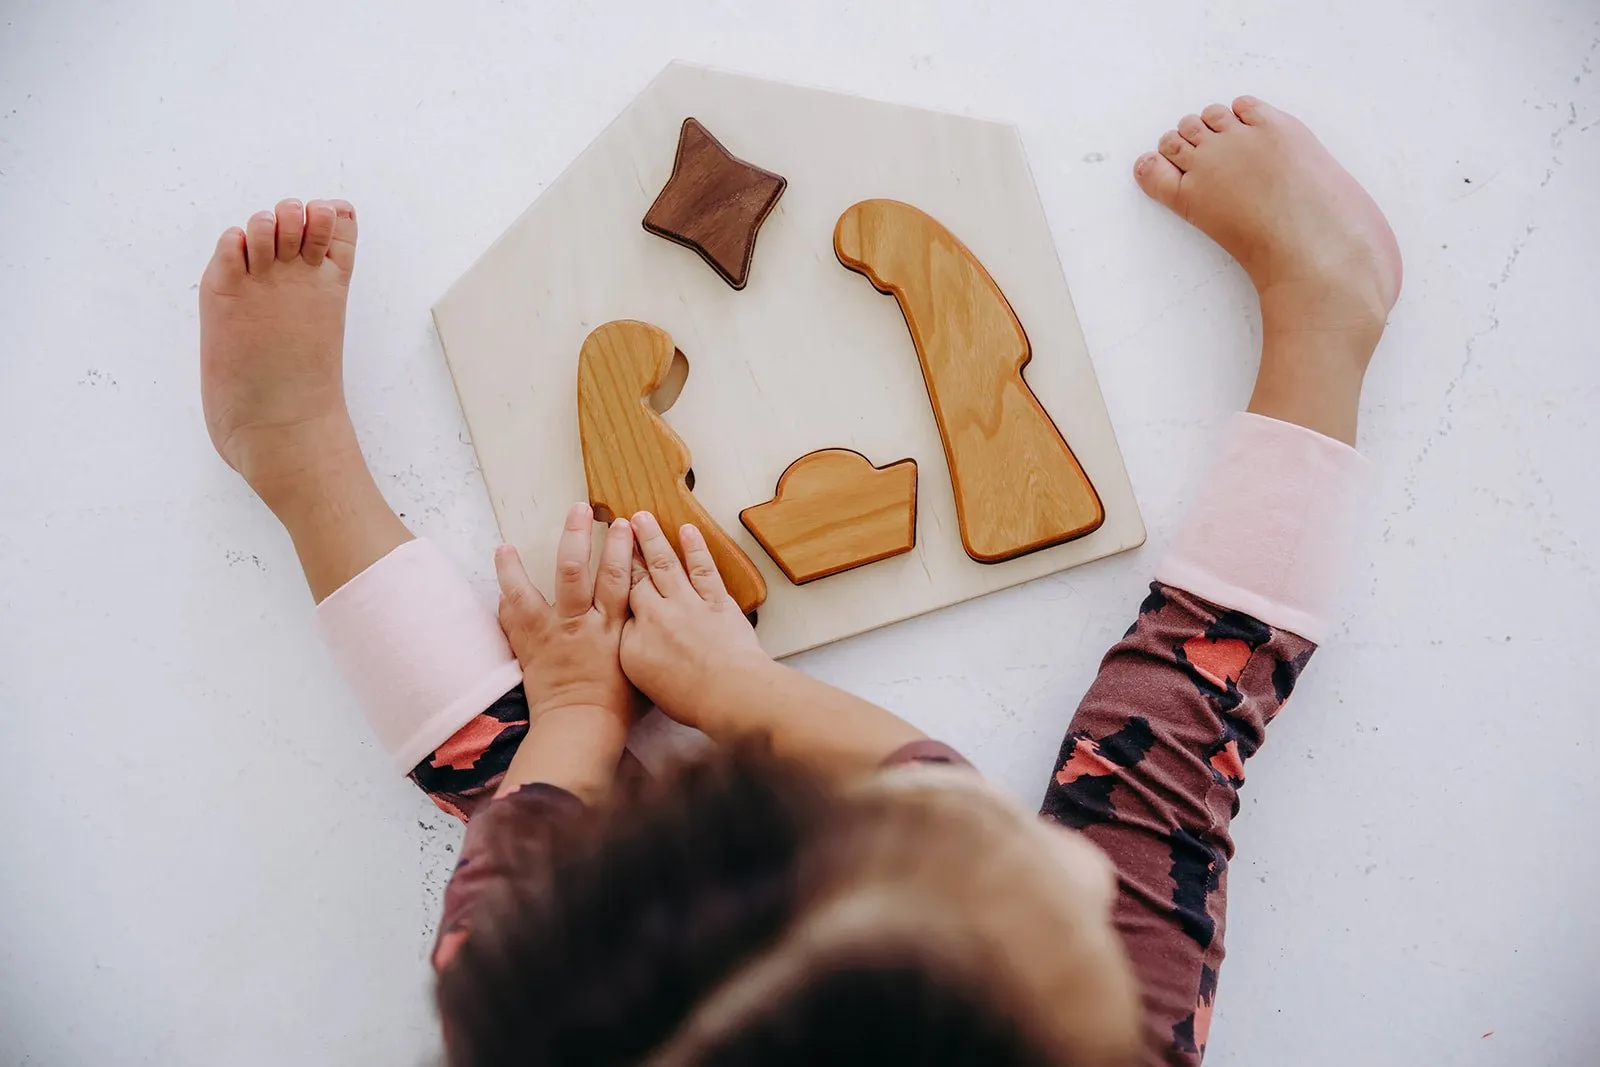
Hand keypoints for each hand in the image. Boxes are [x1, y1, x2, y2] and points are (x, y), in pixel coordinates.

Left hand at [493, 503, 641, 800]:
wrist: (582, 729)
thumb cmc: (619, 706)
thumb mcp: (640, 666)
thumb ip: (640, 637)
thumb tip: (650, 617)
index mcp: (612, 628)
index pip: (619, 578)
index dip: (621, 548)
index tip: (623, 523)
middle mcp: (580, 624)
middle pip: (576, 570)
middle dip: (577, 535)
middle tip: (579, 510)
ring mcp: (550, 634)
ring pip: (528, 591)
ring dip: (515, 566)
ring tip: (504, 546)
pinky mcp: (530, 648)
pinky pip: (511, 619)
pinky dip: (503, 601)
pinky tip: (498, 587)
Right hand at [620, 511, 767, 730]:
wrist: (729, 695)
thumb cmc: (689, 700)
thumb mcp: (645, 684)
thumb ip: (635, 654)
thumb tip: (632, 638)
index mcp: (632, 641)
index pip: (617, 606)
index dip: (609, 579)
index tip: (601, 560)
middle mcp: (655, 617)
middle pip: (635, 578)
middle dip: (624, 549)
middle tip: (617, 524)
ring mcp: (687, 605)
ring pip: (665, 565)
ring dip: (653, 539)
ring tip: (642, 517)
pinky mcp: (716, 601)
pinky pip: (703, 569)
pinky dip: (695, 549)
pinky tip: (687, 530)